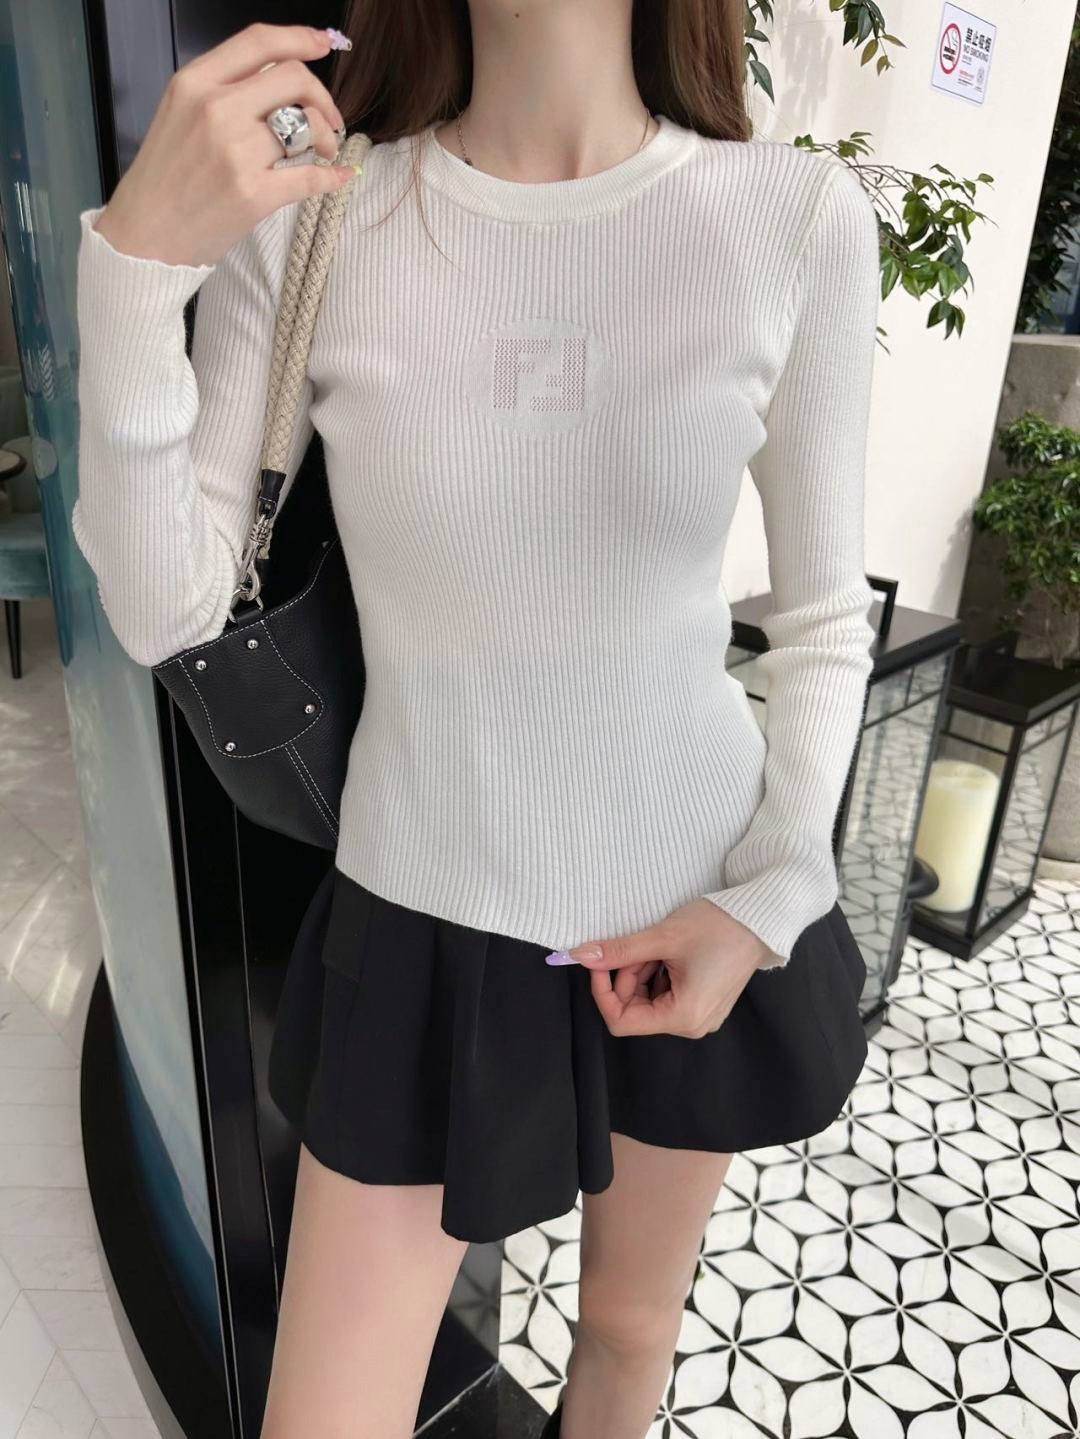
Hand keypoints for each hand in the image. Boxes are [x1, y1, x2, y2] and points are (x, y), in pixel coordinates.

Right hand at [94, 23, 354, 268]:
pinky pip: (311, 178)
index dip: (300, 39)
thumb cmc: (164, 177)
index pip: (259, 44)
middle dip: (321, 97)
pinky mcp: (254, 195)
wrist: (144, 237)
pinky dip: (332, 178)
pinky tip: (340, 177)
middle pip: (293, 79)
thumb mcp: (179, 113)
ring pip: (306, 126)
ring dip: (325, 138)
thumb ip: (223, 89)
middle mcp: (216, 110)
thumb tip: (280, 77)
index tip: (322, 45)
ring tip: (321, 153)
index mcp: (195, 82)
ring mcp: (236, 153)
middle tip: (328, 119)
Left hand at [564, 901, 771, 1037]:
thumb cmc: (719, 927)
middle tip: (635, 947)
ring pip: (649, 1002)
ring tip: (657, 946)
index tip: (600, 962)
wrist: (760, 919)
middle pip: (635, 1011)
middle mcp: (693, 1025)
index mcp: (684, 1017)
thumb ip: (619, 951)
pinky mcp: (705, 1003)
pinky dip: (658, 974)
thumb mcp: (663, 937)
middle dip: (626, 977)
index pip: (621, 1021)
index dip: (603, 992)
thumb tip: (581, 955)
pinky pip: (667, 996)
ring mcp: (701, 1015)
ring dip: (642, 973)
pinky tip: (668, 952)